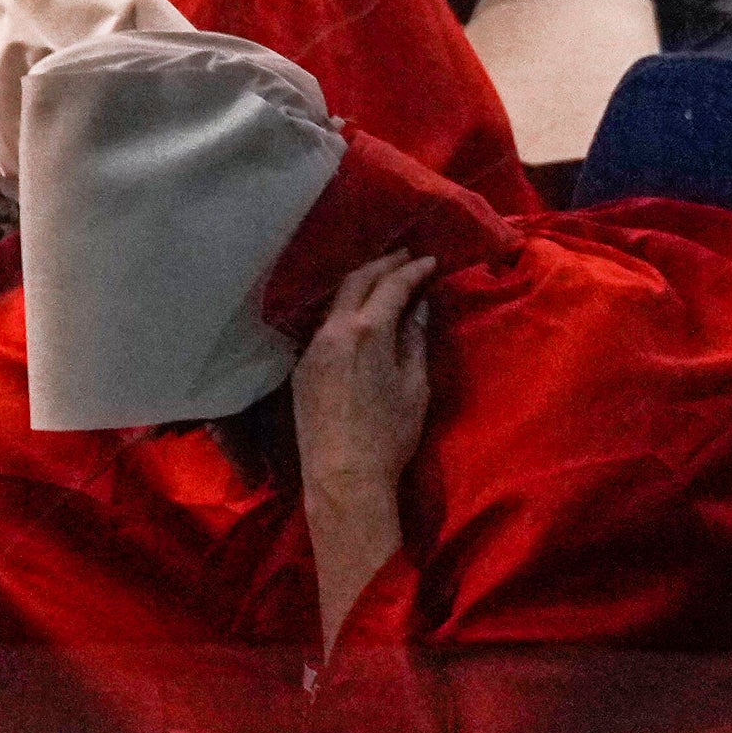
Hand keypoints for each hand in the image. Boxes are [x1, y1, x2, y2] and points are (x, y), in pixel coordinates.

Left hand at [291, 250, 434, 646]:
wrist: (342, 476)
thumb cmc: (389, 435)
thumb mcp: (415, 385)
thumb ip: (415, 339)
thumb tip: (420, 308)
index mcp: (366, 331)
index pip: (391, 285)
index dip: (413, 270)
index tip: (430, 261)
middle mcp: (332, 330)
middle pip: (355, 281)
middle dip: (382, 265)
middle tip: (404, 257)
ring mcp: (311, 348)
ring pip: (335, 302)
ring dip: (359, 285)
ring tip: (381, 279)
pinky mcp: (301, 367)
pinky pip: (323, 326)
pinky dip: (343, 311)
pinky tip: (356, 315)